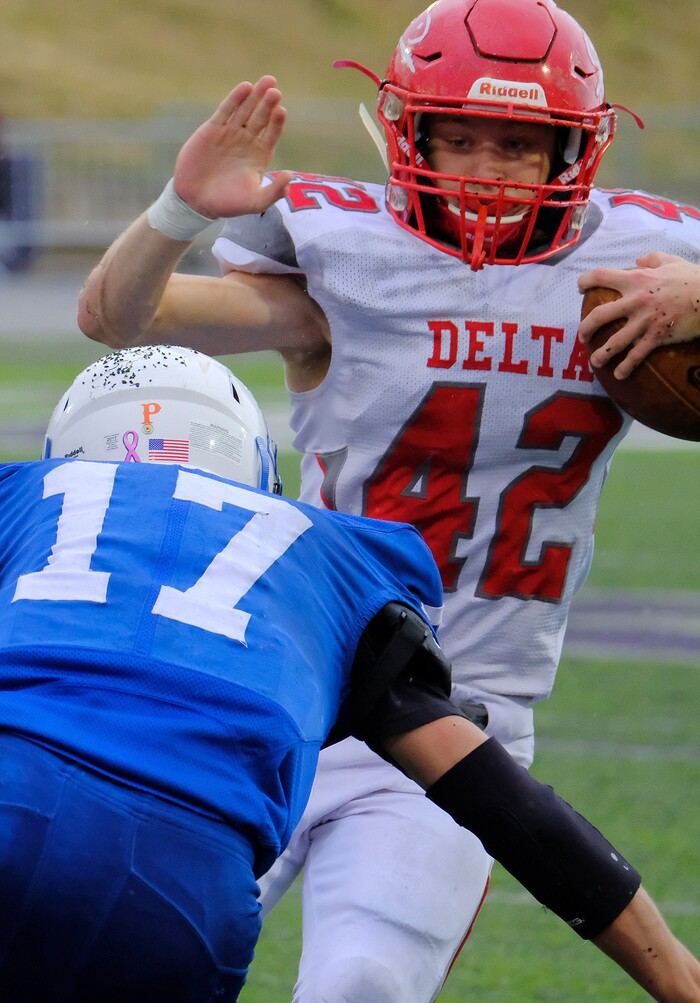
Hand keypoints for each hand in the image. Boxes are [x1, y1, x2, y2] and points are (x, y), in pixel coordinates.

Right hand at [172, 76, 292, 218]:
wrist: (196, 201)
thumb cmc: (227, 204)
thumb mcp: (254, 203)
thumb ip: (274, 191)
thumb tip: (292, 176)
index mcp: (259, 155)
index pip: (272, 134)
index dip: (277, 122)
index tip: (281, 111)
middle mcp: (247, 141)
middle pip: (261, 117)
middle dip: (268, 104)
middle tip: (276, 90)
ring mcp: (230, 133)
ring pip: (245, 110)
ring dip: (255, 96)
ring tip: (267, 82)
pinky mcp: (213, 129)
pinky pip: (226, 110)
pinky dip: (235, 99)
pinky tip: (245, 88)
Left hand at [577, 252, 699, 378]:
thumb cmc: (692, 278)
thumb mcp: (671, 261)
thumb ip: (652, 260)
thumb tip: (638, 261)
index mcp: (636, 279)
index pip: (601, 275)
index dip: (585, 281)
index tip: (581, 288)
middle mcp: (636, 300)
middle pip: (599, 315)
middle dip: (585, 328)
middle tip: (582, 336)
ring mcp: (645, 321)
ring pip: (615, 342)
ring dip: (601, 354)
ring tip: (595, 361)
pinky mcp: (657, 336)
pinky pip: (637, 355)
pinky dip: (626, 367)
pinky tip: (619, 375)